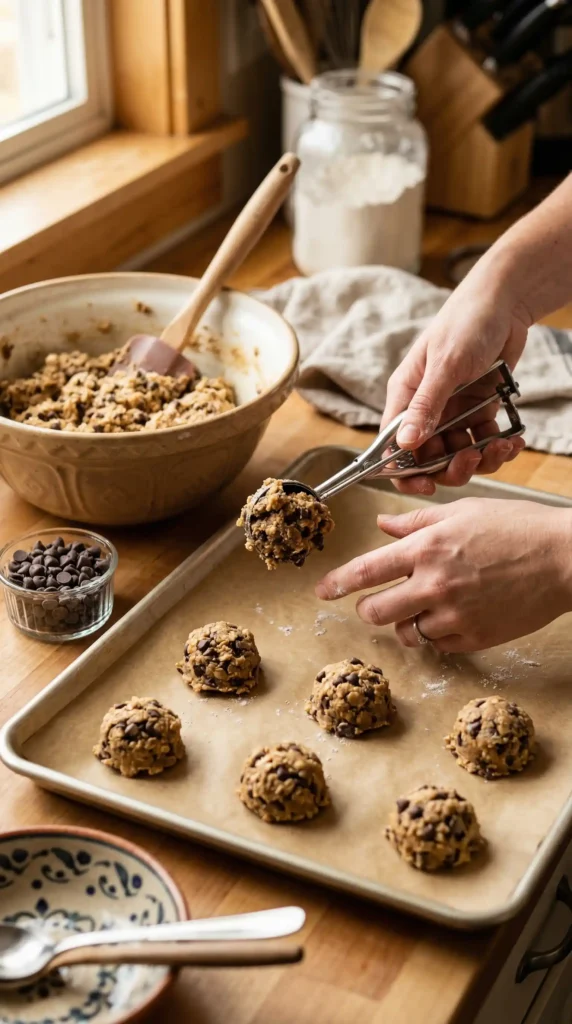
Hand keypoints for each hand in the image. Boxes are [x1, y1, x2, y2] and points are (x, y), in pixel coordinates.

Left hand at [315, 499, 571, 652]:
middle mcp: (434, 585)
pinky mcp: (474, 639)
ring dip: (406, 622)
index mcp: (426, 549)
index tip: (321, 591)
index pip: (365, 572)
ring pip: (406, 633)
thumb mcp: (462, 512)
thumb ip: (415, 523)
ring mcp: (454, 616)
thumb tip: (382, 523)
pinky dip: (437, 633)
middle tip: (378, 602)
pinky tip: (452, 615)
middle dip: (370, 608)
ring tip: (424, 605)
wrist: (565, 559)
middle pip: (376, 612)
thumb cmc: (517, 527)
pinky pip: (438, 645)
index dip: (337, 583)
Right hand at [382, 262, 528, 495]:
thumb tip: (404, 444)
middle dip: (451, 466)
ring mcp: (453, 410)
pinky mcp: (479, 409)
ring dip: (480, 459)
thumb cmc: (466, 322)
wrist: (506, 302)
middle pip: (428, 457)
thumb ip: (425, 406)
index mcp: (405, 395)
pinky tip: (513, 441)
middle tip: (473, 459)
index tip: (427, 484)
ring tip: (501, 447)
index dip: (405, 472)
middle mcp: (426, 407)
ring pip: (458, 454)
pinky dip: (499, 447)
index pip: (393, 446)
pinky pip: (484, 441)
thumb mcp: (446, 365)